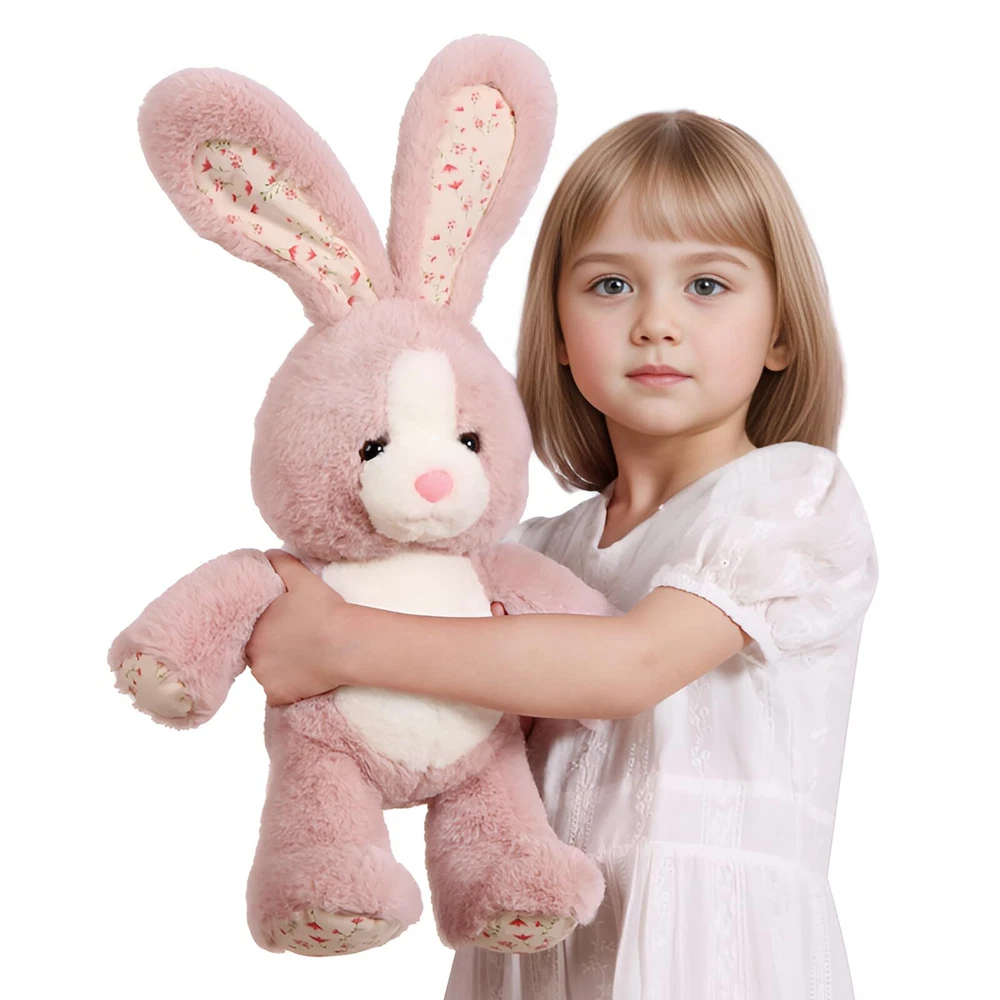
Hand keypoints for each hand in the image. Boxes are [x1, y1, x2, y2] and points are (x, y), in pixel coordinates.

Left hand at [246, 549, 349, 706]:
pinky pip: (279, 695)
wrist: (346, 643)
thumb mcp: (301, 578)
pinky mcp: (280, 696)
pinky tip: (305, 678)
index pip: (250, 631)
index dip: (267, 628)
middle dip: (271, 649)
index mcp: (252, 628)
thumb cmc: (325, 610)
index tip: (284, 627)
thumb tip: (266, 555)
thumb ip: (280, 562)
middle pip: (257, 654)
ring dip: (279, 669)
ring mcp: (265, 679)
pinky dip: (289, 689)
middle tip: (296, 643)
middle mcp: (252, 657)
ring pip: (268, 674)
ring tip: (303, 660)